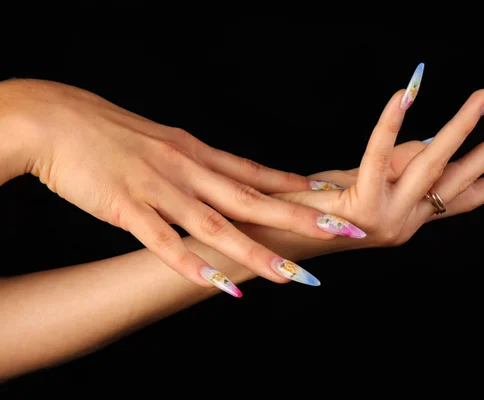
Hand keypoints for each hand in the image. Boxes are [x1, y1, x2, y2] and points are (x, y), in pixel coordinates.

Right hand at [0, 79, 363, 289]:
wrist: (60, 120)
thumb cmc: (111, 133)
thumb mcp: (164, 142)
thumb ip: (194, 162)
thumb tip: (222, 175)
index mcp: (197, 153)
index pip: (255, 173)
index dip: (294, 186)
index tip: (328, 196)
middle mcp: (188, 169)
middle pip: (251, 199)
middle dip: (298, 218)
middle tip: (340, 231)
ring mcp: (160, 189)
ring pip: (216, 225)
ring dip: (256, 251)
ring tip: (291, 276)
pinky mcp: (126, 208)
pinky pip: (164, 242)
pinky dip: (192, 264)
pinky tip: (219, 284)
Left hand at [274, 68, 483, 250]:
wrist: (283, 240)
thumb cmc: (322, 207)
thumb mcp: (369, 184)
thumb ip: (400, 167)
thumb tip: (431, 142)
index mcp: (412, 219)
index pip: (466, 199)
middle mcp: (408, 223)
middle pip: (460, 181)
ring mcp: (388, 218)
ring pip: (431, 167)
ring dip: (460, 129)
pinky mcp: (360, 206)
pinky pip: (377, 158)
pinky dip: (391, 124)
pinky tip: (405, 95)